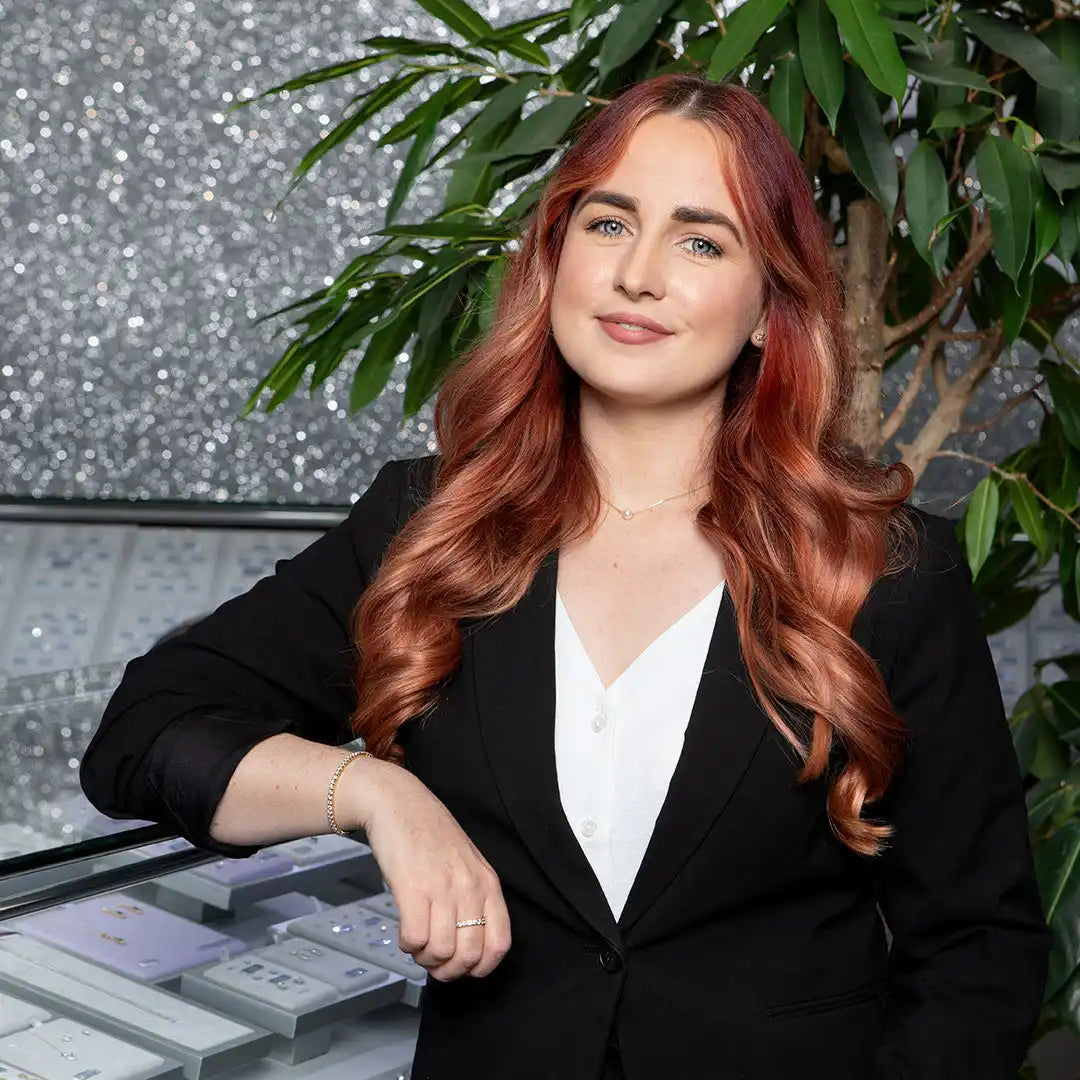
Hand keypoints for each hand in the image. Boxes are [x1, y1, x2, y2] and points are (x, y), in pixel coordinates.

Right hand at [345, 758, 511, 980]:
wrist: (400, 803)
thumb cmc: (431, 835)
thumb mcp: (467, 865)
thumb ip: (472, 899)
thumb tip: (465, 945)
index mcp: (487, 883)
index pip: (499, 943)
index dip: (481, 967)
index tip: (464, 968)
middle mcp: (469, 887)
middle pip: (468, 955)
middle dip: (448, 970)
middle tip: (433, 961)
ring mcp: (442, 888)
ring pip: (441, 952)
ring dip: (425, 958)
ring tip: (417, 944)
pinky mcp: (412, 888)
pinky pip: (415, 938)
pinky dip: (408, 945)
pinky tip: (405, 932)